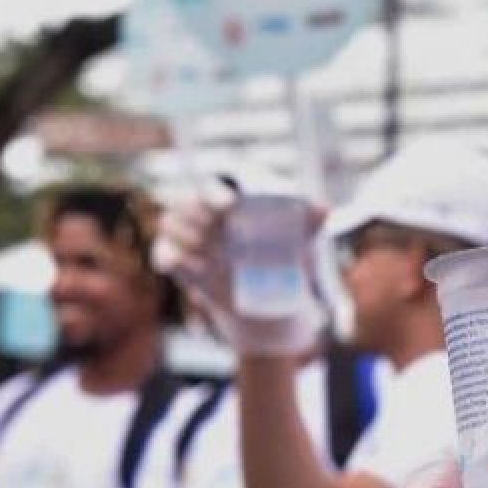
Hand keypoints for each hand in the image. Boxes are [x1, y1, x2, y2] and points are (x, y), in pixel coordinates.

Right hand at [152, 184, 325, 356]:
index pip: (210, 188)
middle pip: (184, 204)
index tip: (229, 207)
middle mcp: (201, 214)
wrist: (265, 299)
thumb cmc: (281, 259)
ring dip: (186, 237)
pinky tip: (193, 268)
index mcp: (227, 202)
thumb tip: (325, 208)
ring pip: (169, 223)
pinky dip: (173, 258)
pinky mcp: (177, 262)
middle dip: (197, 218)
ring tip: (211, 256)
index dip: (214, 194)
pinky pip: (162, 254)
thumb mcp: (299, 242)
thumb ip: (310, 222)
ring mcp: (186, 237)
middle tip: (217, 237)